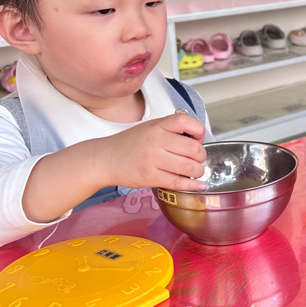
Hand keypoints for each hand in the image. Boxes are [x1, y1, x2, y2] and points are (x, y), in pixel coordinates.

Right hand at [93, 113, 207, 192]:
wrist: (104, 159)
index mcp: (157, 126)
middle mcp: (156, 141)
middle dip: (201, 156)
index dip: (198, 130)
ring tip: (194, 171)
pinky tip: (199, 185)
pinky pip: (179, 182)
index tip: (198, 138)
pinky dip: (193, 185)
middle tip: (197, 159)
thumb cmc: (129, 144)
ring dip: (198, 171)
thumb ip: (171, 130)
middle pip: (194, 148)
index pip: (185, 121)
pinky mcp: (150, 177)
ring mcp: (153, 160)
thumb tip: (197, 139)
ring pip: (190, 167)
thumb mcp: (150, 127)